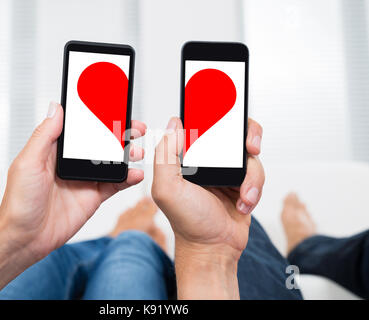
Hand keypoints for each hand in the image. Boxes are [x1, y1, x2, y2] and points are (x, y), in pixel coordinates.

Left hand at [0, 102, 146, 261]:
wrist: (25, 238)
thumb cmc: (19, 201)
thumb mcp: (28, 162)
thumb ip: (45, 135)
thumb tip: (56, 107)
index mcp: (56, 149)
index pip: (81, 127)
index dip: (98, 116)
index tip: (115, 105)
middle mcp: (73, 161)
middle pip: (102, 141)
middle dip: (121, 132)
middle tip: (135, 127)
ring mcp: (85, 178)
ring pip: (113, 160)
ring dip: (128, 154)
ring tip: (137, 152)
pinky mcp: (94, 196)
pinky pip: (116, 183)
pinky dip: (128, 178)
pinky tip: (135, 174)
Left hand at [152, 117, 263, 259]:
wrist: (213, 249)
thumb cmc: (188, 222)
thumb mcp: (167, 188)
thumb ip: (165, 155)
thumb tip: (173, 124)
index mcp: (186, 158)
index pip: (200, 126)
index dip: (213, 114)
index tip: (226, 112)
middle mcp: (207, 161)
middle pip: (231, 133)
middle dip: (245, 136)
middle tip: (250, 146)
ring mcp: (226, 171)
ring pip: (248, 155)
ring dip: (251, 175)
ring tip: (243, 194)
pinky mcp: (243, 183)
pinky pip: (257, 173)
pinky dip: (254, 188)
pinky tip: (244, 203)